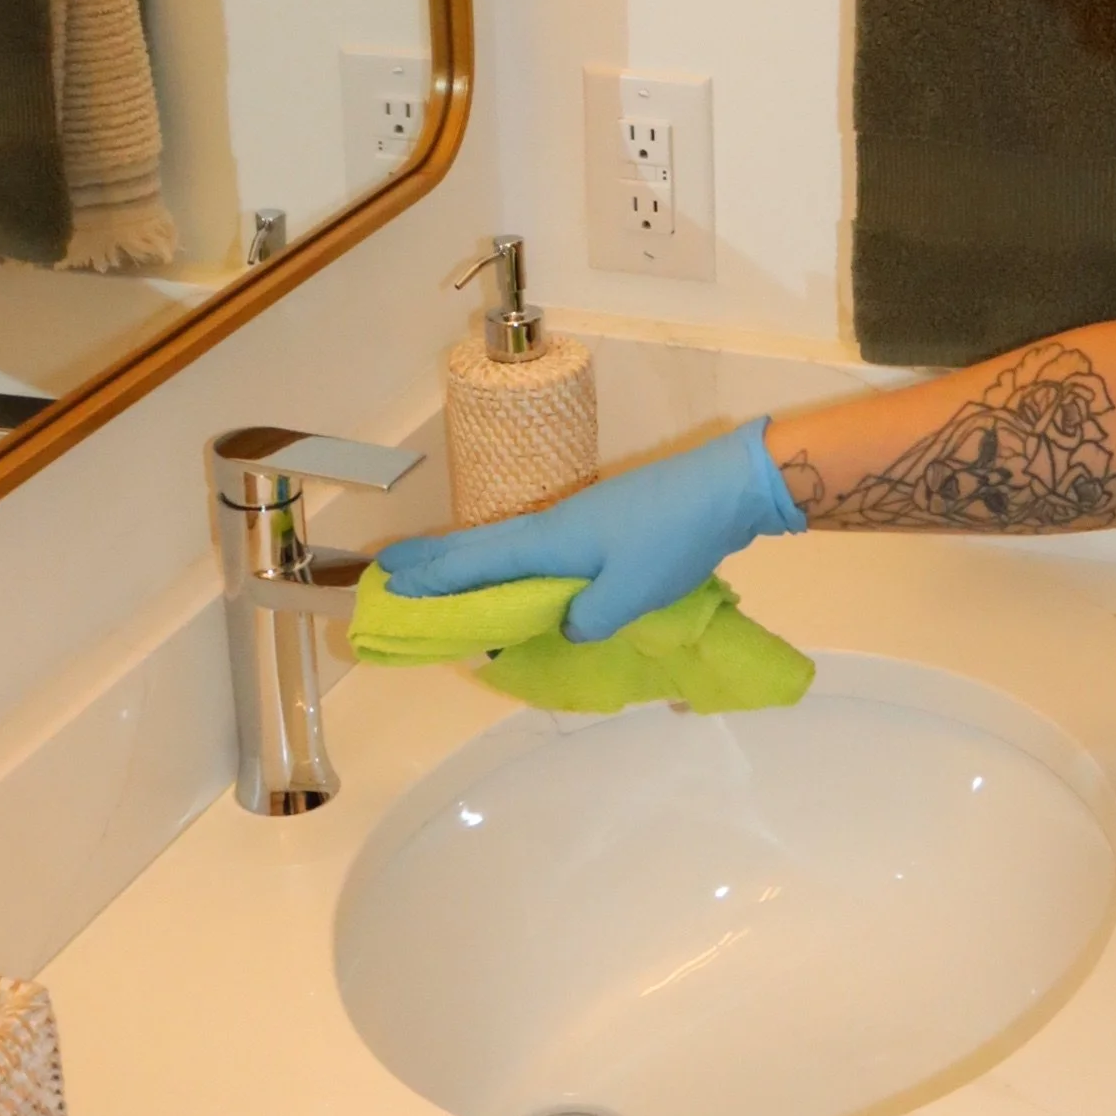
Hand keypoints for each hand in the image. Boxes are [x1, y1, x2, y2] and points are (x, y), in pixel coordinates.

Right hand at [380, 416, 804, 641]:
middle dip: (436, 562)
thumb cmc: (674, 538)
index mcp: (550, 542)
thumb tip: (569, 627)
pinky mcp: (604, 522)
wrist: (726, 488)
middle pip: (481, 546)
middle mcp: (554, 526)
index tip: (388, 586)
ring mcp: (579, 520)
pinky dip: (510, 560)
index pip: (475, 563)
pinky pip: (539, 547)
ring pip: (509, 545)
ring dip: (471, 560)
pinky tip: (519, 574)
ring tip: (440, 575)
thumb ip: (589, 620)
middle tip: (390, 572)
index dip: (432, 579)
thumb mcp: (629, 595)